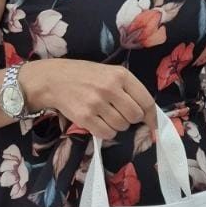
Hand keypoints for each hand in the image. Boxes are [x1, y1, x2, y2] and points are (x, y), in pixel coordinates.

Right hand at [23, 60, 158, 142]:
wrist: (54, 79)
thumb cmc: (85, 75)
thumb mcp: (109, 72)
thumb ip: (128, 88)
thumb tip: (146, 113)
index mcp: (121, 75)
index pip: (146, 101)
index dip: (151, 116)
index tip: (151, 124)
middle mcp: (110, 88)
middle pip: (135, 116)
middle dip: (131, 119)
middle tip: (120, 114)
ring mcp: (97, 103)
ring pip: (121, 126)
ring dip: (117, 126)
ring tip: (106, 116)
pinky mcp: (85, 117)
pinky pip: (106, 133)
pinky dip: (106, 132)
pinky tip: (99, 123)